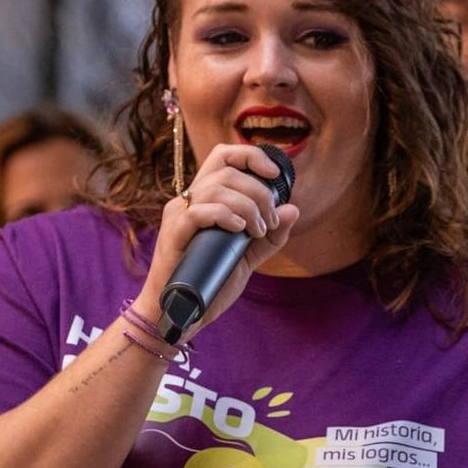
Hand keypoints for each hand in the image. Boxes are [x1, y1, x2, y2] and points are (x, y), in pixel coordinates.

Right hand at [136, 143, 299, 338]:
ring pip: (215, 188)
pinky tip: (239, 230)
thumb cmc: (211, 281)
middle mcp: (190, 200)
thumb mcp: (249, 256)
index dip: (250, 156)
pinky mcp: (174, 233)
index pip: (224, 156)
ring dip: (246, 206)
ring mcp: (179, 215)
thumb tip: (293, 209)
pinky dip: (224, 215)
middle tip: (270, 221)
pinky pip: (197, 212)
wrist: (182, 311)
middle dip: (258, 190)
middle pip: (226, 169)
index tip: (274, 175)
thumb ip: (271, 236)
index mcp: (206, 199)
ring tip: (257, 231)